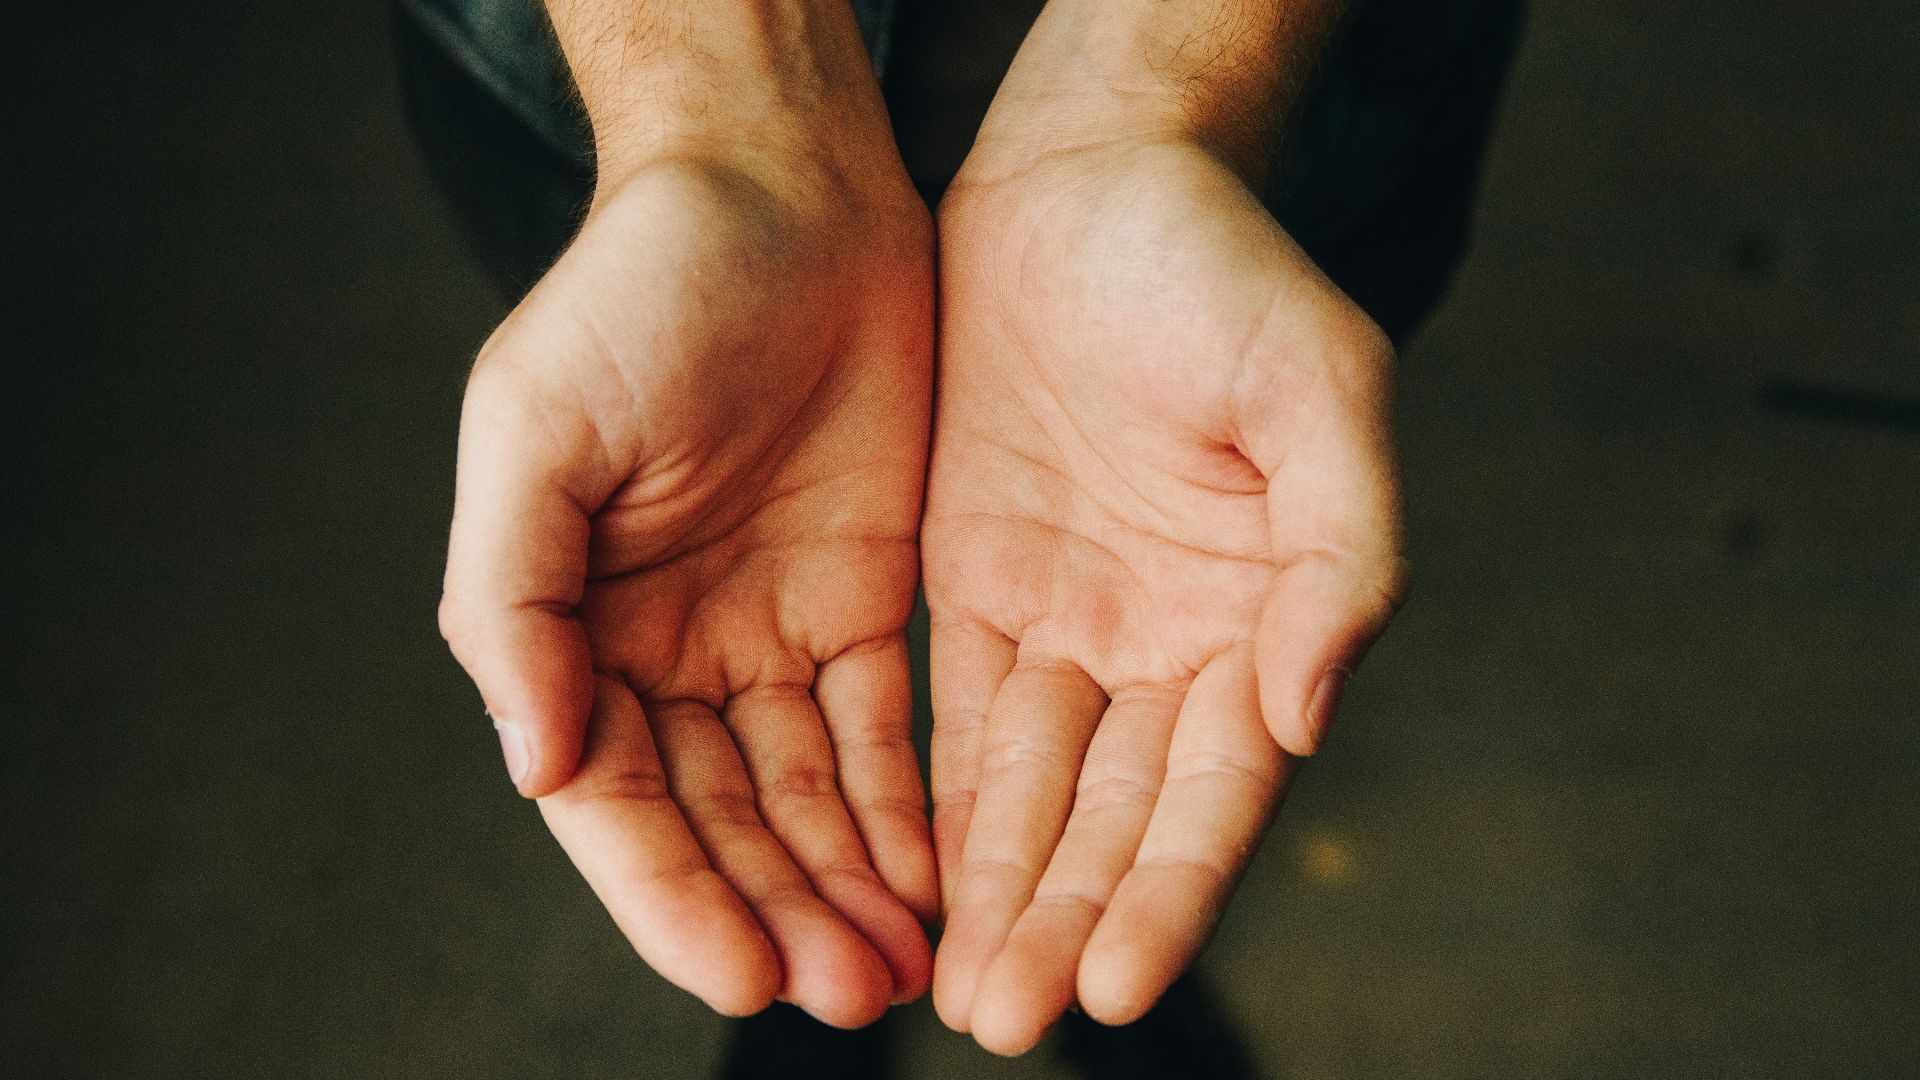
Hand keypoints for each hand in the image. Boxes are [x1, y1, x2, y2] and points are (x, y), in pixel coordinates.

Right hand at [439, 149, 936, 1024]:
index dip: (675, 894)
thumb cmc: (640, 287)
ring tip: (906, 967)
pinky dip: (906, 808)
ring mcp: (768, 633)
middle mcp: (666, 649)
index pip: (616, 799)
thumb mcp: (537, 425)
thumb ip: (512, 599)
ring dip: (849, 885)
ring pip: (806, 796)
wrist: (784, 192)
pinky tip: (938, 877)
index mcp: (572, 624)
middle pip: (721, 820)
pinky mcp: (864, 604)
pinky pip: (886, 732)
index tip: (746, 971)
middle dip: (782, 912)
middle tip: (856, 993)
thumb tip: (531, 760)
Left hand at [923, 137, 1405, 1050]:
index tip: (1117, 986)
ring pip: (1036, 791)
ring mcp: (1074, 623)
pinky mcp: (978, 590)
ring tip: (961, 993)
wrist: (1087, 180)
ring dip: (1001, 893)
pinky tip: (912, 888)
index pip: (1221, 788)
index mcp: (1270, 613)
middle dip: (1069, 920)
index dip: (1174, 889)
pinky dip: (940, 808)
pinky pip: (957, 721)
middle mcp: (1174, 643)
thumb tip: (1308, 709)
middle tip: (1011, 1017)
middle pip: (1120, 815)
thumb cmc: (1220, 269)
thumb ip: (1345, 550)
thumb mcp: (1319, 386)